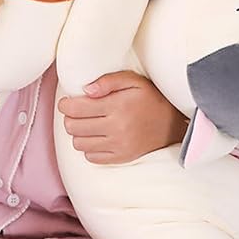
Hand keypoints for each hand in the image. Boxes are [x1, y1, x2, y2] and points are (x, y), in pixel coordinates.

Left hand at [58, 71, 187, 164]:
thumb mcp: (134, 81)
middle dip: (69, 118)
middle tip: (76, 112)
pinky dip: (89, 148)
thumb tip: (85, 90)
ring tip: (86, 125)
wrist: (173, 125)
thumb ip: (108, 81)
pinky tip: (97, 137)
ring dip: (78, 133)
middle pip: (73, 127)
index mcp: (117, 106)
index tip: (67, 102)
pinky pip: (91, 157)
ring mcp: (118, 146)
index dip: (65, 105)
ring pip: (78, 143)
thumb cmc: (150, 99)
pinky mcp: (120, 158)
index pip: (76, 109)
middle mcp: (116, 128)